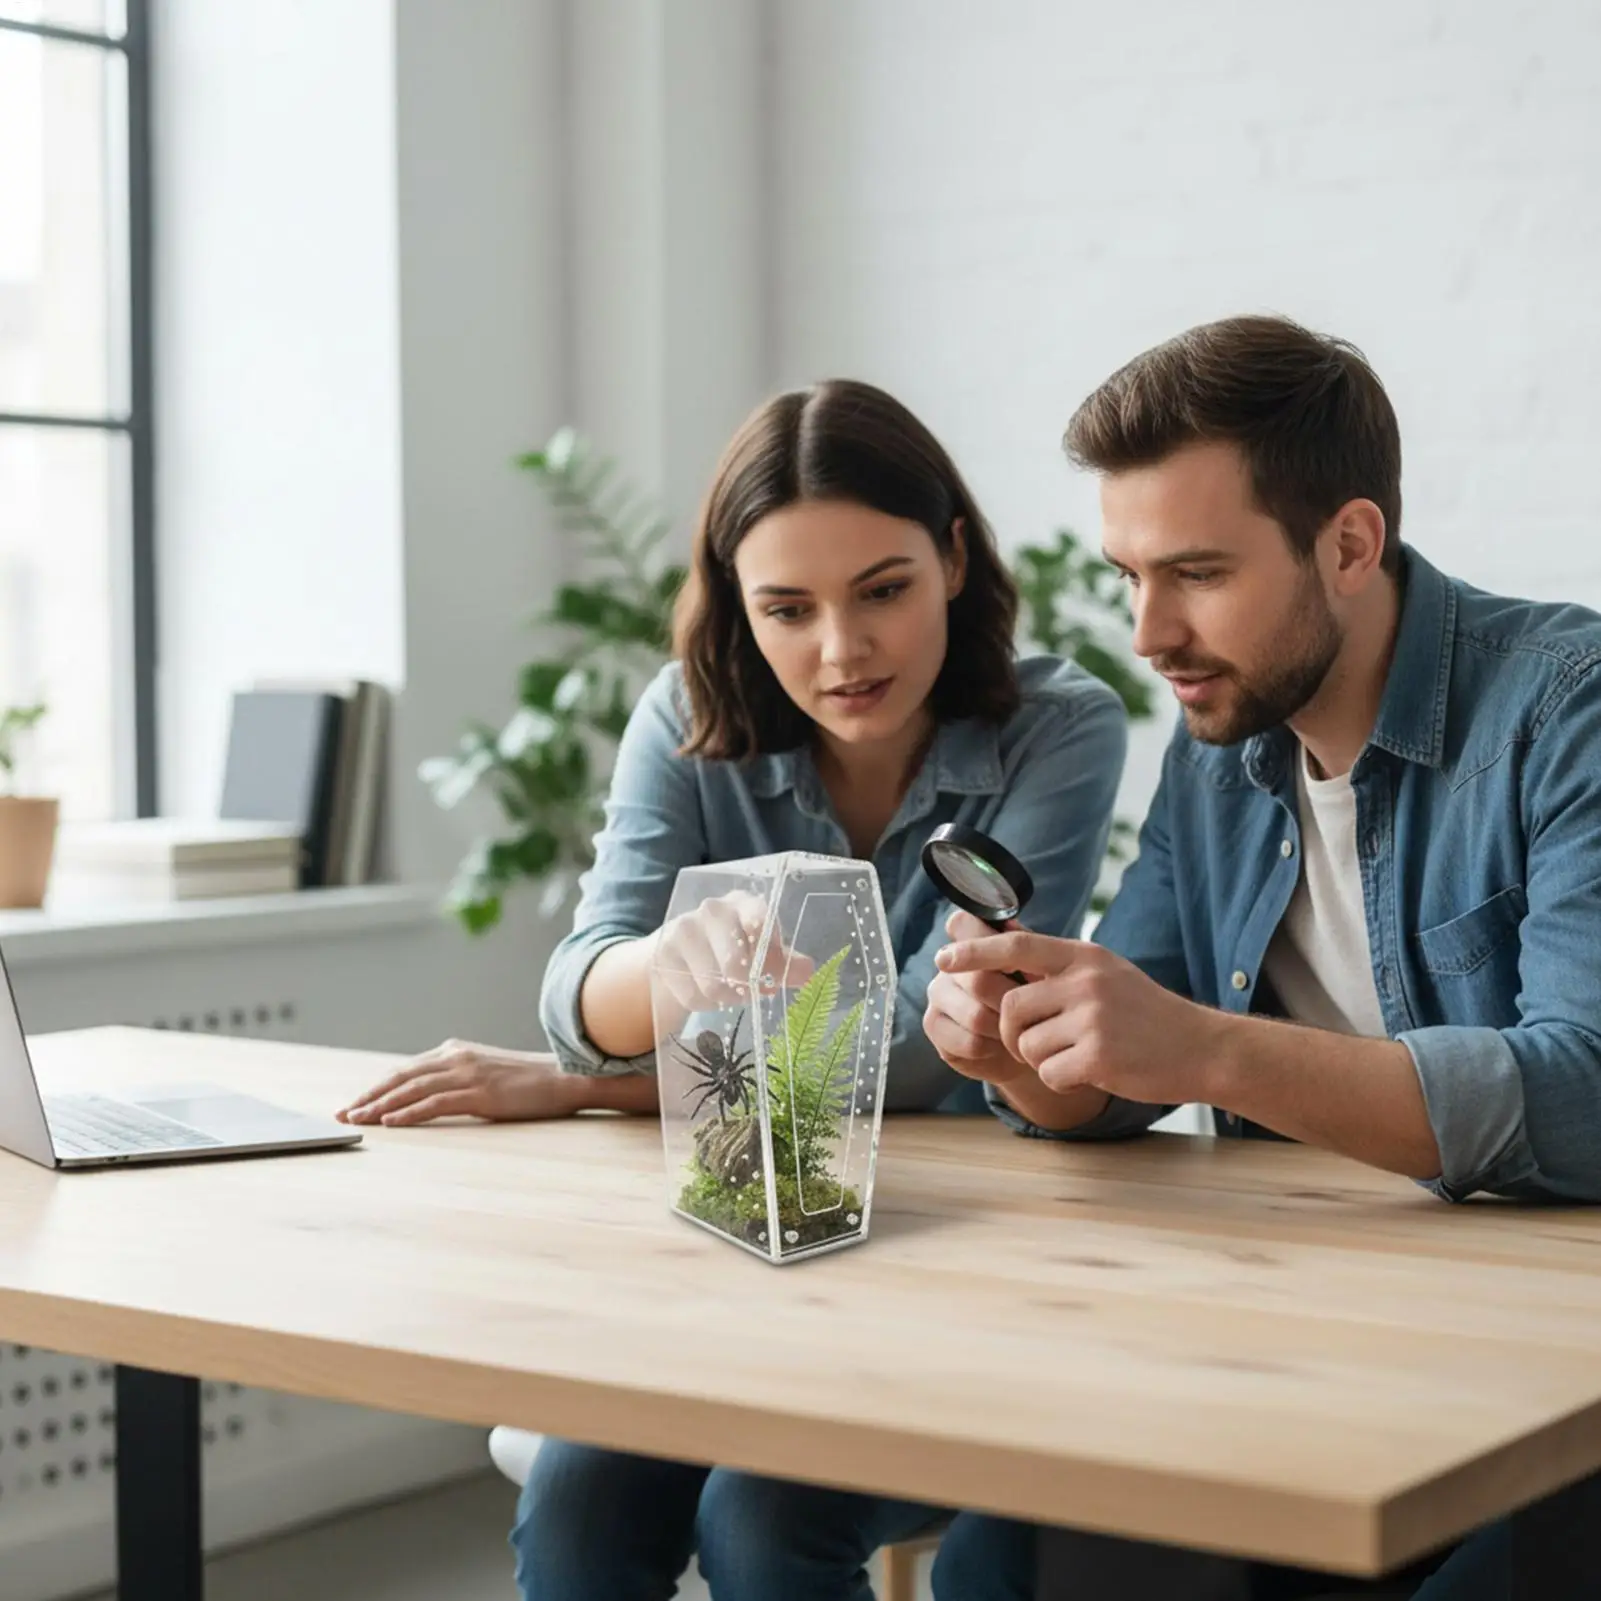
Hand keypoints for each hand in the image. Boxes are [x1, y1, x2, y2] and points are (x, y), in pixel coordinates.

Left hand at [336, 1041, 586, 1126]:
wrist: (564, 1078)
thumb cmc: (528, 1081)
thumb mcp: (486, 1073)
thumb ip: (458, 1077)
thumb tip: (430, 1095)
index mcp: (455, 1051)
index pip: (406, 1070)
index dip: (377, 1087)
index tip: (355, 1104)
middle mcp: (456, 1057)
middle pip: (400, 1077)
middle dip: (368, 1097)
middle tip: (344, 1114)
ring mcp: (467, 1073)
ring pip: (411, 1089)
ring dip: (380, 1106)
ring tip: (357, 1120)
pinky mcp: (479, 1092)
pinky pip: (434, 1103)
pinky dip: (408, 1113)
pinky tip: (390, 1124)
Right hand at [652, 889, 815, 1013]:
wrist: (680, 951)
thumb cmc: (732, 947)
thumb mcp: (762, 950)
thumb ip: (786, 962)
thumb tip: (808, 972)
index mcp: (745, 903)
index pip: (760, 923)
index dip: (769, 957)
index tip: (773, 977)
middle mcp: (713, 910)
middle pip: (735, 965)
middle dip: (747, 988)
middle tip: (752, 992)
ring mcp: (684, 929)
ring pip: (713, 986)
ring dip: (726, 999)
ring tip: (729, 992)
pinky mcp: (663, 954)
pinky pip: (692, 997)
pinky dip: (704, 1005)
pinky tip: (705, 992)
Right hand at [922, 909, 1038, 1086]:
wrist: (1026, 1041)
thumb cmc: (1033, 997)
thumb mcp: (1039, 968)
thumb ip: (1026, 946)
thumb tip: (1010, 926)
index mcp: (970, 938)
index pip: (962, 924)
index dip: (986, 945)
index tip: (1013, 966)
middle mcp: (947, 962)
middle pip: (979, 980)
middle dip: (1011, 1002)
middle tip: (1029, 1011)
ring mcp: (937, 993)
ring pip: (976, 1016)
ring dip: (1005, 1031)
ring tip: (1015, 1031)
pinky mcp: (933, 1025)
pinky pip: (969, 1042)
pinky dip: (993, 1049)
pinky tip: (998, 1045)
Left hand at [934, 931, 1217, 1105]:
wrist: (1200, 1048)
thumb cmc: (1146, 1012)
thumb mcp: (1105, 972)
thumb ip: (1059, 965)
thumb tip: (1004, 943)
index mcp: (1083, 957)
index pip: (1016, 945)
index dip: (975, 951)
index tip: (943, 959)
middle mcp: (1085, 982)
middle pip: (1010, 1006)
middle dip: (1011, 1032)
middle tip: (1033, 1043)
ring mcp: (1093, 1019)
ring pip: (1026, 1044)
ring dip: (1039, 1059)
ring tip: (1073, 1055)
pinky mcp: (1099, 1057)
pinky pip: (1049, 1073)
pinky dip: (1059, 1080)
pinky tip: (1086, 1073)